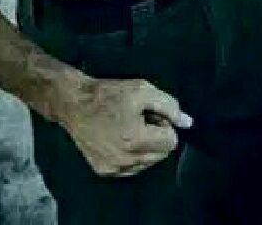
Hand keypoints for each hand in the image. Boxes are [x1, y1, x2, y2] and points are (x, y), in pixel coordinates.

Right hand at [58, 76, 192, 177]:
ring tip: (128, 127)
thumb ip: (169, 106)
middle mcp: (126, 160)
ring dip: (145, 147)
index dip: (164, 124)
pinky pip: (131, 168)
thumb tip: (188, 122)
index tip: (150, 114)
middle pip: (161, 154)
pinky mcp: (104, 172)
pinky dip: (131, 155)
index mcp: (136, 140)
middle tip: (139, 119)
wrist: (74, 103)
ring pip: (147, 163)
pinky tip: (118, 138)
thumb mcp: (142, 90)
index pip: (171, 142)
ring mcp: (114, 169)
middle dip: (156, 137)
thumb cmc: (109, 94)